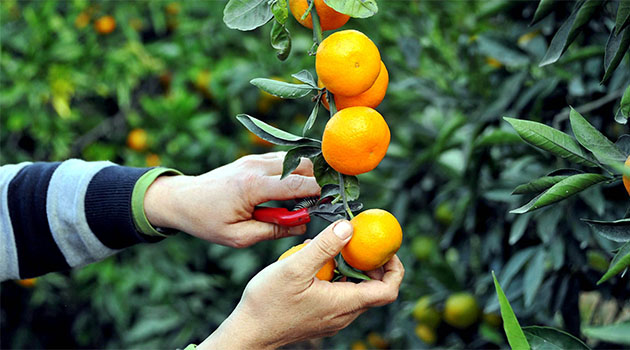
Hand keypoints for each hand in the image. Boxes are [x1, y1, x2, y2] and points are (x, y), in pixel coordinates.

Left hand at [143, 152, 319, 246]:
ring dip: (308, 175)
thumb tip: (302, 226)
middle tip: (328, 199)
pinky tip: (298, 188)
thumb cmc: (207, 221)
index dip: (319, 193)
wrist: (182, 199)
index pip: (297, 184)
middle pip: (302, 166)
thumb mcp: (239, 236)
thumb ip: (273, 231)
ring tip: (314, 196)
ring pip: (295, 160)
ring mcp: (254, 159)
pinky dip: (295, 172)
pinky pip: (283, 161)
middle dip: (319, 181)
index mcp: (252, 186)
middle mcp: (256, 167)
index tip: (334, 202)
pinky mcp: (253, 159)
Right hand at [197, 220, 404, 348]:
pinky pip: (341, 297)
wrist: (248, 332)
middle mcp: (343, 315)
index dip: (394, 269)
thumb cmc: (268, 303)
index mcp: (344, 304)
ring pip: (357, 293)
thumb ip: (324, 247)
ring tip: (337, 250)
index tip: (384, 250)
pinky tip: (319, 265)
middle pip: (375, 290)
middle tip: (360, 243)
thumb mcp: (295, 267)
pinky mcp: (321, 319)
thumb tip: (348, 227)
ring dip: (354, 271)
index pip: (388, 290)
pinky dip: (339, 279)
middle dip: (373, 265)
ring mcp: (333, 319)